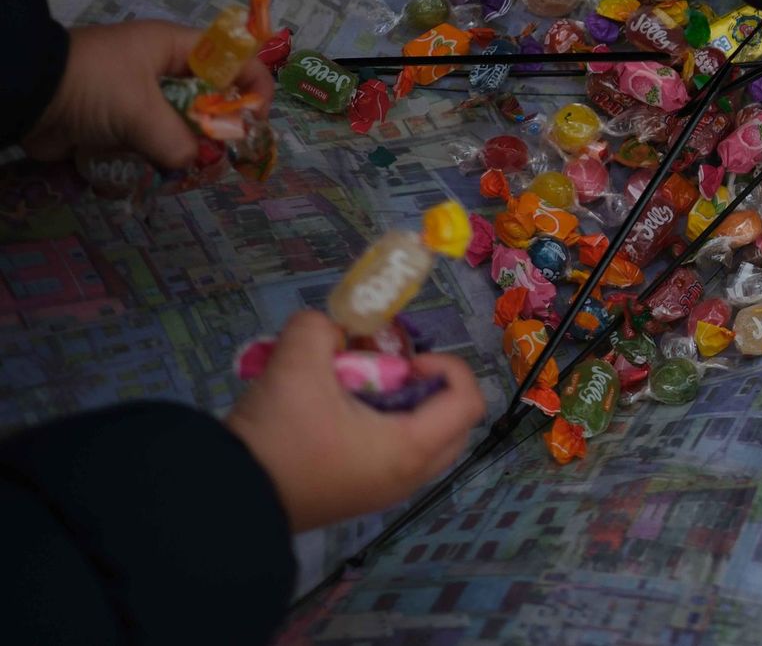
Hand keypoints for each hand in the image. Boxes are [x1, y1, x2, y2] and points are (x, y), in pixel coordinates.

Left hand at [21, 20, 274, 169]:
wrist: (24, 97)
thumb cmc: (91, 86)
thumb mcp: (140, 110)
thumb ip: (177, 142)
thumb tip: (194, 164)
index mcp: (173, 49)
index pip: (234, 59)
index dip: (253, 88)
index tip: (255, 123)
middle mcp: (162, 71)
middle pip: (212, 100)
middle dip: (220, 130)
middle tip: (223, 155)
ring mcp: (141, 100)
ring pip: (183, 128)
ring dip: (187, 151)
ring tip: (187, 172)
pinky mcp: (120, 125)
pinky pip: (153, 146)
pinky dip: (158, 161)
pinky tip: (159, 175)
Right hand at [225, 312, 485, 532]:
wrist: (225, 502)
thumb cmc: (277, 435)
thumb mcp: (295, 362)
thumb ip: (320, 327)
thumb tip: (330, 326)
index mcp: (410, 448)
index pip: (468, 400)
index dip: (446, 366)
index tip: (404, 361)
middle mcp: (408, 476)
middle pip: (452, 422)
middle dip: (428, 387)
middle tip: (386, 372)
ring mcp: (383, 492)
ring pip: (422, 440)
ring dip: (401, 406)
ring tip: (355, 388)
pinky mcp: (358, 496)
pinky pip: (393, 456)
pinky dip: (380, 427)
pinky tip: (335, 411)